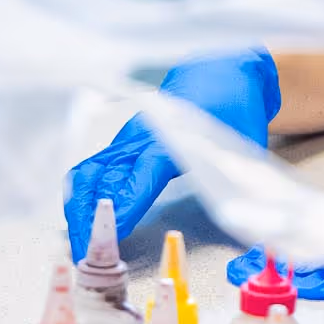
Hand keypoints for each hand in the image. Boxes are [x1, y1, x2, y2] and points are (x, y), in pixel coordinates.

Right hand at [65, 48, 279, 256]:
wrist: (222, 71)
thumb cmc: (234, 108)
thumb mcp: (244, 145)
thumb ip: (235, 182)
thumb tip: (235, 219)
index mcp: (171, 136)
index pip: (140, 176)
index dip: (125, 207)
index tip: (113, 236)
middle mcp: (140, 136)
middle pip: (99, 176)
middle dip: (85, 216)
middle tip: (84, 252)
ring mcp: (128, 138)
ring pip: (90, 174)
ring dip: (79, 209)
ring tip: (80, 243)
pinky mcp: (124, 143)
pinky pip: (95, 171)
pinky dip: (84, 198)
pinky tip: (86, 221)